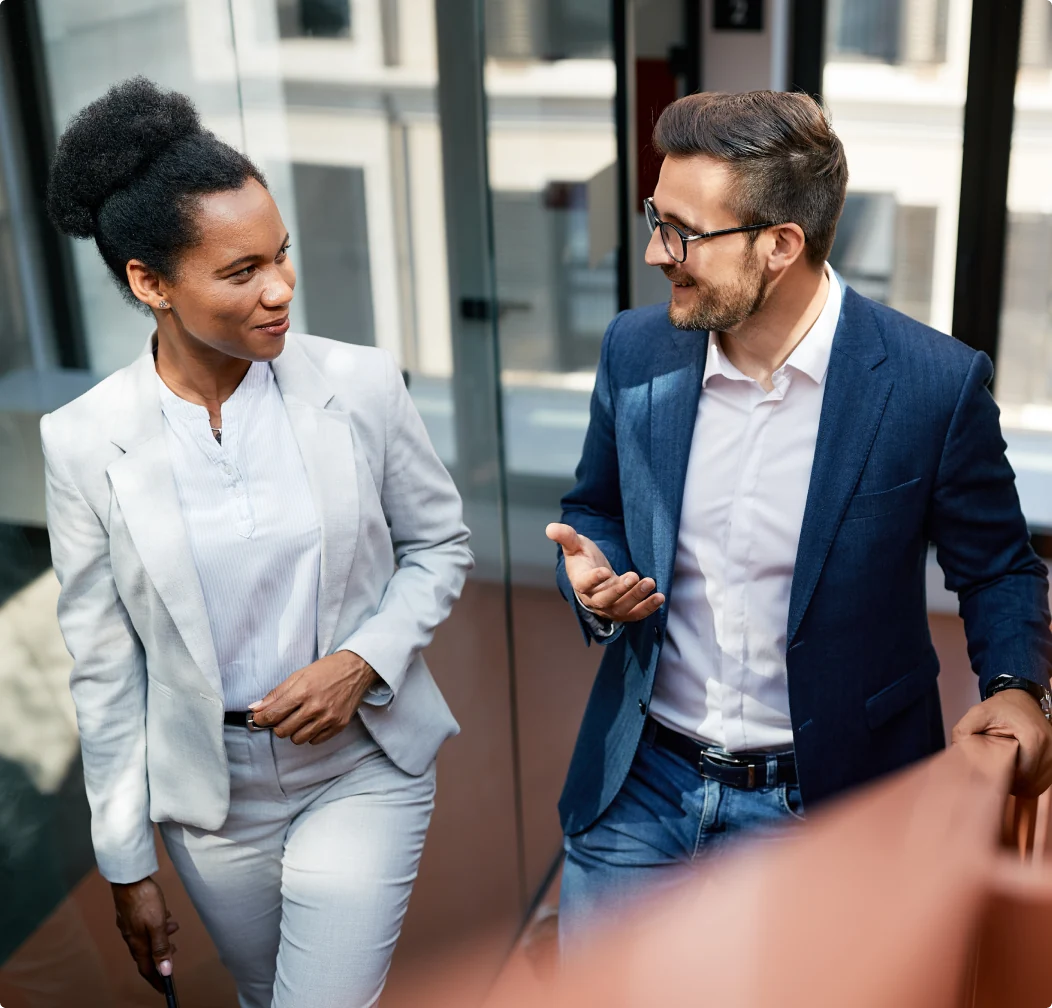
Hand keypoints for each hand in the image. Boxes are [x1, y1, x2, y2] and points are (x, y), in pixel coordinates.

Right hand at [111, 877, 178, 992]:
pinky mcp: (131, 914)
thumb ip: (161, 947)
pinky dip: (156, 925)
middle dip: (161, 956)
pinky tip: (164, 915)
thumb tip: (165, 971)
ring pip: (147, 938)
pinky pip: (145, 926)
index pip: (147, 969)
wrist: (129, 879)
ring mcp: (129, 926)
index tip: (165, 988)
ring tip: (174, 927)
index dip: (156, 980)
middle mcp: (131, 938)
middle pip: (147, 954)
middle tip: (174, 952)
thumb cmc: (144, 900)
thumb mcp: (157, 925)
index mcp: (138, 944)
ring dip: (161, 937)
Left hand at [249, 651, 379, 744]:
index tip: (260, 718)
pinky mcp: (339, 725)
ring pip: (298, 739)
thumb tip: (256, 709)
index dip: (261, 719)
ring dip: (294, 731)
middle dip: (278, 725)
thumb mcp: (298, 675)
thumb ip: (276, 694)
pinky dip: (310, 734)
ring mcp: (328, 718)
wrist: (356, 669)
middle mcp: (315, 707)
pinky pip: (315, 741)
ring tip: (300, 719)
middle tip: (283, 716)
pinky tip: (313, 721)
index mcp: (302, 692)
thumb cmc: (326, 670)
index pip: (272, 715)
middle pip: (283, 731)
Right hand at [546, 522, 664, 622]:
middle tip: (634, 576)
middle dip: (620, 590)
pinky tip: (659, 597)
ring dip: (636, 598)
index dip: (594, 579)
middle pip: (605, 600)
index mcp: (580, 583)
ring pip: (621, 608)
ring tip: (650, 583)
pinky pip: (634, 614)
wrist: (594, 574)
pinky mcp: (622, 611)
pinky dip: (647, 608)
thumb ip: (565, 537)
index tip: (604, 571)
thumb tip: (550, 528)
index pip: (584, 584)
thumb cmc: (583, 558)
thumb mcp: (575, 545)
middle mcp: (593, 599)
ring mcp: (608, 608)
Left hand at [951, 688, 1051, 796]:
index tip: (992, 777)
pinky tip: (1018, 776)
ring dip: (1024, 785)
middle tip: (998, 781)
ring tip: (1007, 778)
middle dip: (1015, 785)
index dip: (1007, 781)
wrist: (1021, 698)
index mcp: (1033, 737)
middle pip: (1034, 781)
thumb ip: (963, 730)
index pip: (1024, 773)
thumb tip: (956, 751)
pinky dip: (1033, 781)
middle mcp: (1050, 745)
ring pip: (1041, 783)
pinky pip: (1046, 778)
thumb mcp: (977, 713)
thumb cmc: (1000, 707)